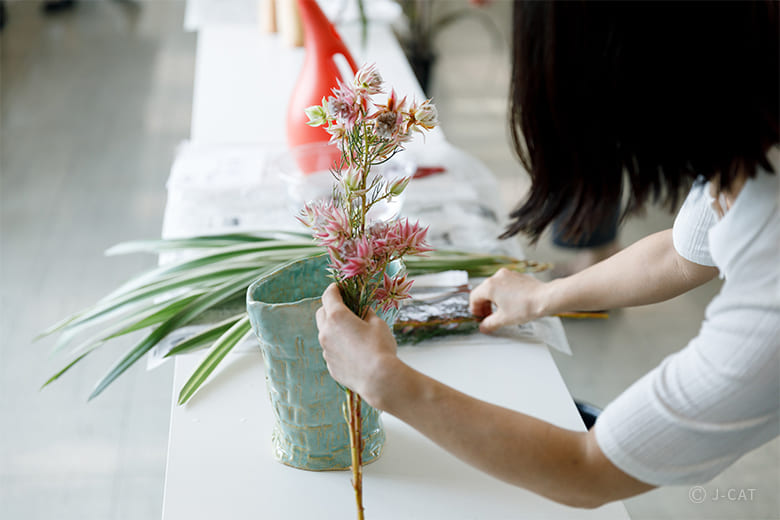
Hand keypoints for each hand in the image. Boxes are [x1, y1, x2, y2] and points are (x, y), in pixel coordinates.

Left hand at [315, 283, 400, 408]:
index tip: (340, 287)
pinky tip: (353, 351)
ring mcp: (326, 350)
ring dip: (334, 328)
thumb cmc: (380, 348)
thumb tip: (361, 310)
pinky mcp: (330, 365)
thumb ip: (366, 313)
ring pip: (325, 333)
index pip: (329, 295)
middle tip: (345, 308)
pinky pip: (330, 350)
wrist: (379, 379)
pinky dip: (337, 346)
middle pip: (321, 313)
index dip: (334, 288)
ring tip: (351, 332)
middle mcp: (326, 332)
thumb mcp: (377, 323)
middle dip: (330, 307)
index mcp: (337, 317)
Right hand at [469, 268, 548, 332]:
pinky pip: (505, 285)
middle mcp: (497, 277)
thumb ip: (489, 324)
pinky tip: (511, 304)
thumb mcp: (504, 319)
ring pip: (494, 288)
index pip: (474, 297)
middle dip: (484, 305)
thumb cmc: (525, 306)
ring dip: (493, 300)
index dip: (475, 310)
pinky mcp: (517, 276)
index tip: (479, 317)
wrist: (545, 298)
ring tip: (500, 311)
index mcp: (489, 286)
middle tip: (488, 316)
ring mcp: (508, 275)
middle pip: (483, 292)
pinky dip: (503, 294)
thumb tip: (484, 327)